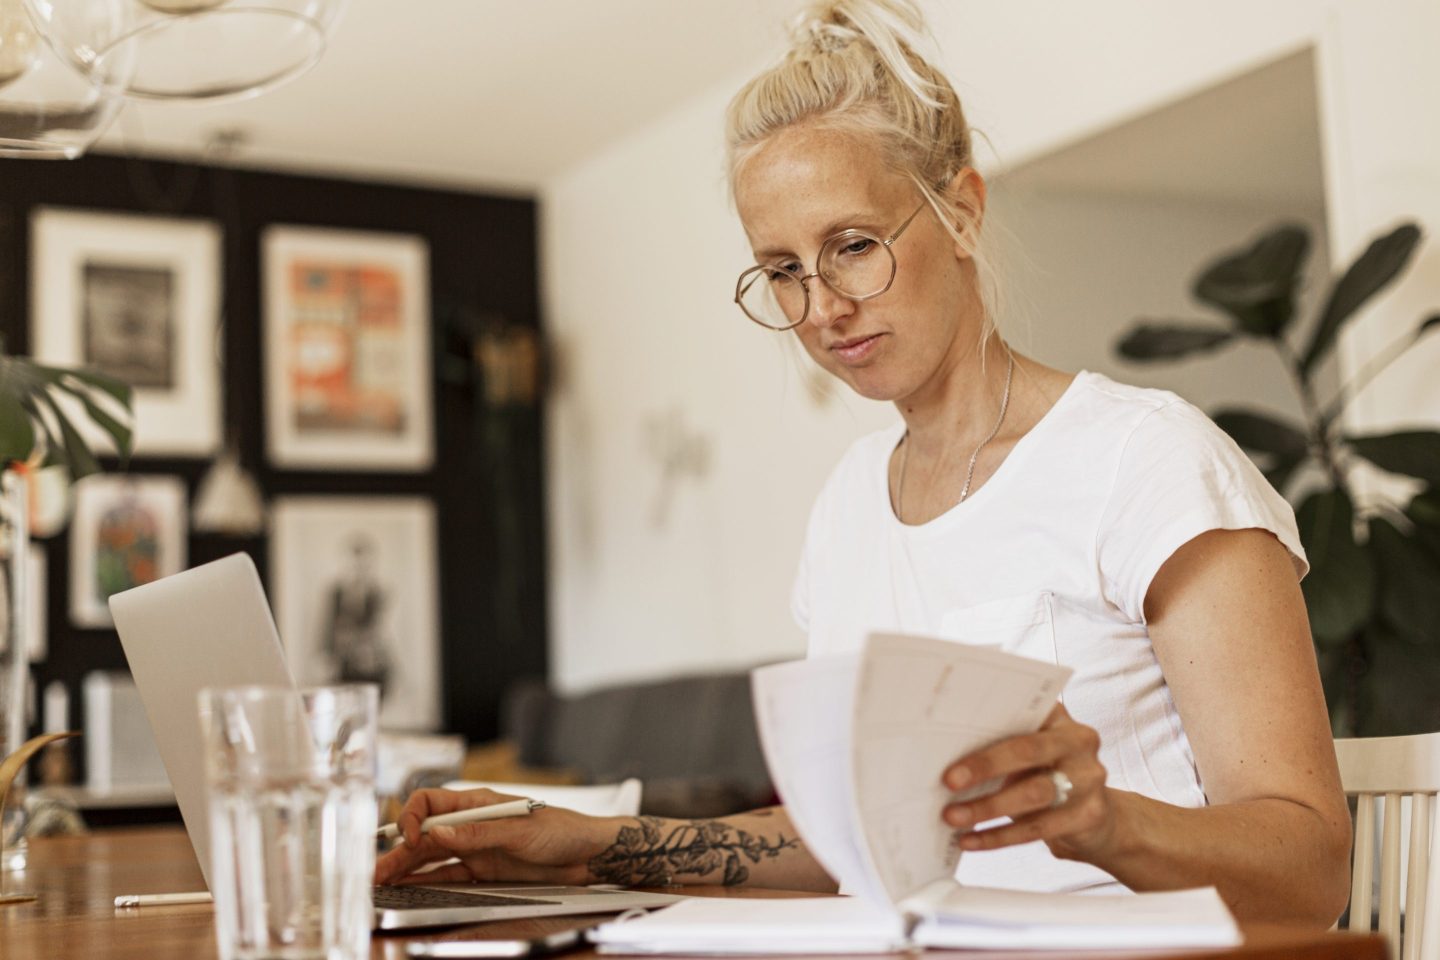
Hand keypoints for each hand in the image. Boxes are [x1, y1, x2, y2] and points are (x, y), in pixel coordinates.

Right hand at [373, 787, 618, 885]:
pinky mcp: (482, 870)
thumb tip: (438, 833)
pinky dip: (426, 881)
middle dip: (399, 850)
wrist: (587, 854)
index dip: (414, 818)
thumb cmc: (561, 829)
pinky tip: (407, 887)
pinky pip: (447, 875)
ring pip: (431, 857)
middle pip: (424, 834)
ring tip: (382, 882)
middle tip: (377, 871)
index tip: (412, 838)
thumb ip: (477, 833)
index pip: (431, 802)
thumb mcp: (520, 830)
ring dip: (406, 868)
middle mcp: (470, 824)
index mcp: (477, 803)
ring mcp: (474, 848)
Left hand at [939, 703, 1115, 861]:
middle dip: (984, 766)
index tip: (949, 733)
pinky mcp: (1088, 816)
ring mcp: (1089, 780)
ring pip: (1033, 794)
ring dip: (987, 807)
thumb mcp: (1030, 752)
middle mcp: (1079, 743)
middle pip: (1028, 751)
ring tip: (953, 816)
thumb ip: (1000, 743)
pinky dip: (998, 836)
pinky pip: (1037, 829)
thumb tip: (942, 752)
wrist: (1097, 816)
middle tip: (948, 781)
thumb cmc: (1046, 774)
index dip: (986, 721)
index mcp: (1059, 718)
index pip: (1022, 712)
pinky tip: (971, 839)